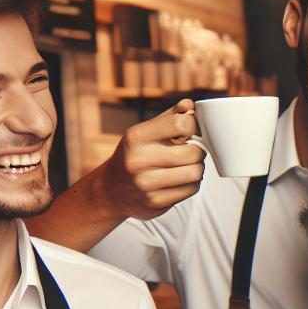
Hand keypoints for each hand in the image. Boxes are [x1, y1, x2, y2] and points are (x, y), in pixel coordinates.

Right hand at [98, 99, 204, 219]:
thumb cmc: (134, 155)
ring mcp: (146, 184)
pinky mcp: (155, 202)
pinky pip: (191, 189)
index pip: (182, 124)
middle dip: (197, 151)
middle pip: (193, 152)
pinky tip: (180, 180)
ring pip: (196, 172)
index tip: (189, 132)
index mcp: (137, 137)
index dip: (193, 127)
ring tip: (186, 166)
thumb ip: (170, 117)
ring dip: (196, 169)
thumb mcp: (145, 132)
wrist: (110, 190)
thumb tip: (190, 105)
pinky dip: (192, 184)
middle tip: (190, 152)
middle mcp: (138, 160)